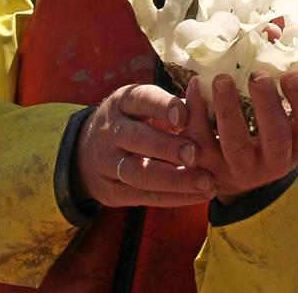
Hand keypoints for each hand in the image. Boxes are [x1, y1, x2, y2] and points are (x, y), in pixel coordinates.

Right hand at [76, 84, 214, 207]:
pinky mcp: (111, 190)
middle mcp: (111, 130)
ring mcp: (107, 162)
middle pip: (135, 138)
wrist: (85, 153)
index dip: (162, 107)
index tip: (185, 116)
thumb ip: (172, 106)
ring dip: (173, 179)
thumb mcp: (143, 104)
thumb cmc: (132, 121)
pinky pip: (142, 196)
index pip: (141, 100)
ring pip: (137, 172)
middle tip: (195, 153)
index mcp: (123, 102)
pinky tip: (197, 196)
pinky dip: (171, 198)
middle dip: (166, 147)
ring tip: (205, 182)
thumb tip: (212, 107)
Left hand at [185, 71, 297, 203]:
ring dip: (228, 110)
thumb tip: (272, 31)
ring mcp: (241, 167)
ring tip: (222, 79)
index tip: (292, 73)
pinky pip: (200, 142)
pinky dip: (197, 114)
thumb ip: (280, 66)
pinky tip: (196, 86)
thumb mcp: (282, 104)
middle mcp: (274, 160)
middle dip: (267, 105)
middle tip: (258, 76)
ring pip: (235, 144)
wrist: (236, 171)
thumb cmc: (265, 124)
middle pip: (275, 137)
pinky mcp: (209, 166)